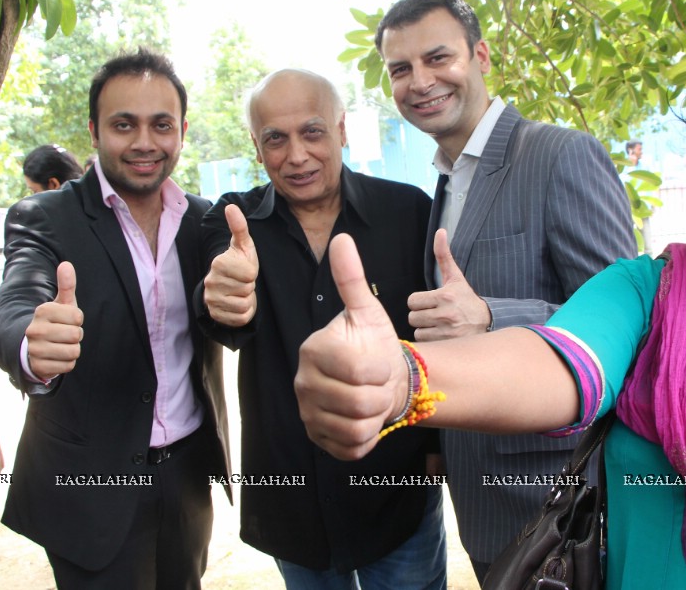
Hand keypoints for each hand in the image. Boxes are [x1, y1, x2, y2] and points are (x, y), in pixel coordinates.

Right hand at [25, 261, 82, 379]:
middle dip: (76, 336)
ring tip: (61, 345)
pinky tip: (57, 357)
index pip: (78, 317)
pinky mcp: (38, 367)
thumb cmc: (54, 321)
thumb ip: (66, 285)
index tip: (67, 320)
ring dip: (72, 350)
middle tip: (64, 334)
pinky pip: (68, 366)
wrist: (32, 347)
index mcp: (42, 311)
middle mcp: (35, 330)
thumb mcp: (60, 303)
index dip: (77, 320)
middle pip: (76, 335)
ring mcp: (34, 349)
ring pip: (73, 352)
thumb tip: (66, 264)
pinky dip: (67, 363)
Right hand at [204, 204, 258, 326]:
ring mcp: (211, 300)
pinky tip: (237, 303)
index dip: (252, 273)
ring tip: (240, 292)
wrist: (227, 288)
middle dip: (249, 286)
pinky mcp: (216, 315)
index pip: (249, 273)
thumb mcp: (243, 246)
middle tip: (242, 282)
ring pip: (244, 305)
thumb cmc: (238, 264)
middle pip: (247, 289)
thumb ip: (239, 227)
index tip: (244, 270)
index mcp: (218, 263)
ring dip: (247, 299)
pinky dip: (244, 313)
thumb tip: (231, 206)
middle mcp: (210, 282)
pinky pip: (241, 317)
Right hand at [295, 234, 406, 460]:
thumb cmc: (372, 344)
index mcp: (314, 350)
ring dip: (377, 416)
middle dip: (382, 395)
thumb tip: (342, 238)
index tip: (382, 361)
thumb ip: (352, 279)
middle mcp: (303, 383)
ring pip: (356, 428)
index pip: (358, 372)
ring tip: (375, 399)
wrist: (377, 380)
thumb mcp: (367, 311)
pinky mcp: (318, 438)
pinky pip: (350, 448)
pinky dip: (369, 437)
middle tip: (381, 384)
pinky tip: (368, 420)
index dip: (381, 370)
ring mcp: (308, 413)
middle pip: (359, 403)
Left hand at [407, 230, 490, 340]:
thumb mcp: (455, 277)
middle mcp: (446, 314)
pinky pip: (425, 341)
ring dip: (425, 328)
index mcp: (445, 296)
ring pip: (417, 330)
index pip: (412, 300)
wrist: (488, 322)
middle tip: (433, 314)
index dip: (419, 302)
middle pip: (412, 316)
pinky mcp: (448, 343)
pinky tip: (440, 334)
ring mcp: (447, 331)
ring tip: (438, 325)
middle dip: (420, 315)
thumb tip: (440, 231)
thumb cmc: (466, 299)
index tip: (429, 302)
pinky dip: (430, 340)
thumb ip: (443, 255)